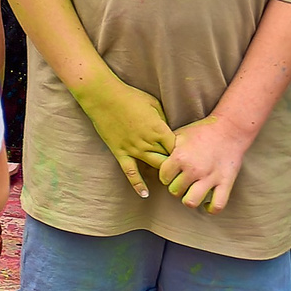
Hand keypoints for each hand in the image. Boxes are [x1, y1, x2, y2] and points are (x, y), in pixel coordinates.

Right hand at [71, 73, 175, 198]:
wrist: (103, 96)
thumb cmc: (129, 96)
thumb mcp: (153, 104)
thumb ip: (163, 120)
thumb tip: (168, 132)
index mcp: (159, 129)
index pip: (177, 147)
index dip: (183, 151)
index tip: (186, 154)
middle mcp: (148, 142)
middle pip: (168, 159)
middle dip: (176, 164)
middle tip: (181, 169)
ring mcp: (134, 149)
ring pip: (154, 166)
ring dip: (163, 173)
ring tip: (170, 180)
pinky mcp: (121, 152)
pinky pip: (130, 172)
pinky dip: (137, 184)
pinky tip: (144, 194)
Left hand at [158, 116, 255, 212]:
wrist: (229, 129)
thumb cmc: (202, 131)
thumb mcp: (180, 135)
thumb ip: (166, 148)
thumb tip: (154, 157)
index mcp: (180, 157)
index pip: (163, 177)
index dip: (165, 175)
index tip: (170, 173)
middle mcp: (194, 170)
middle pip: (175, 191)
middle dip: (176, 187)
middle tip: (180, 181)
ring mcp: (210, 178)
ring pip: (191, 201)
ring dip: (188, 199)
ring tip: (190, 192)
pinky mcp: (225, 183)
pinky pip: (217, 205)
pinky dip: (210, 208)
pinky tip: (206, 204)